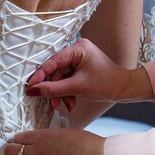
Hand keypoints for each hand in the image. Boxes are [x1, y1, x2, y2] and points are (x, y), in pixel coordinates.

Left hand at [4, 129, 111, 154]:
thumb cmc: (85, 143)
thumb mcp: (61, 132)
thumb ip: (45, 136)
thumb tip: (35, 140)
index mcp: (41, 137)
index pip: (17, 138)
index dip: (17, 140)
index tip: (19, 143)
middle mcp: (37, 152)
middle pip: (10, 152)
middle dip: (11, 152)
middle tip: (16, 154)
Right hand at [26, 38, 152, 106]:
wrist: (125, 89)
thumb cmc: (106, 84)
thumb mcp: (78, 88)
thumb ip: (54, 89)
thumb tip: (33, 90)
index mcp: (78, 48)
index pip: (53, 61)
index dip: (40, 75)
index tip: (29, 86)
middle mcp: (77, 49)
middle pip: (57, 71)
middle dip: (55, 90)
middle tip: (52, 104)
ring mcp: (79, 58)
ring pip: (61, 77)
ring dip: (62, 93)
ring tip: (66, 106)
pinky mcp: (80, 67)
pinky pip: (67, 79)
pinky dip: (68, 92)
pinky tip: (72, 103)